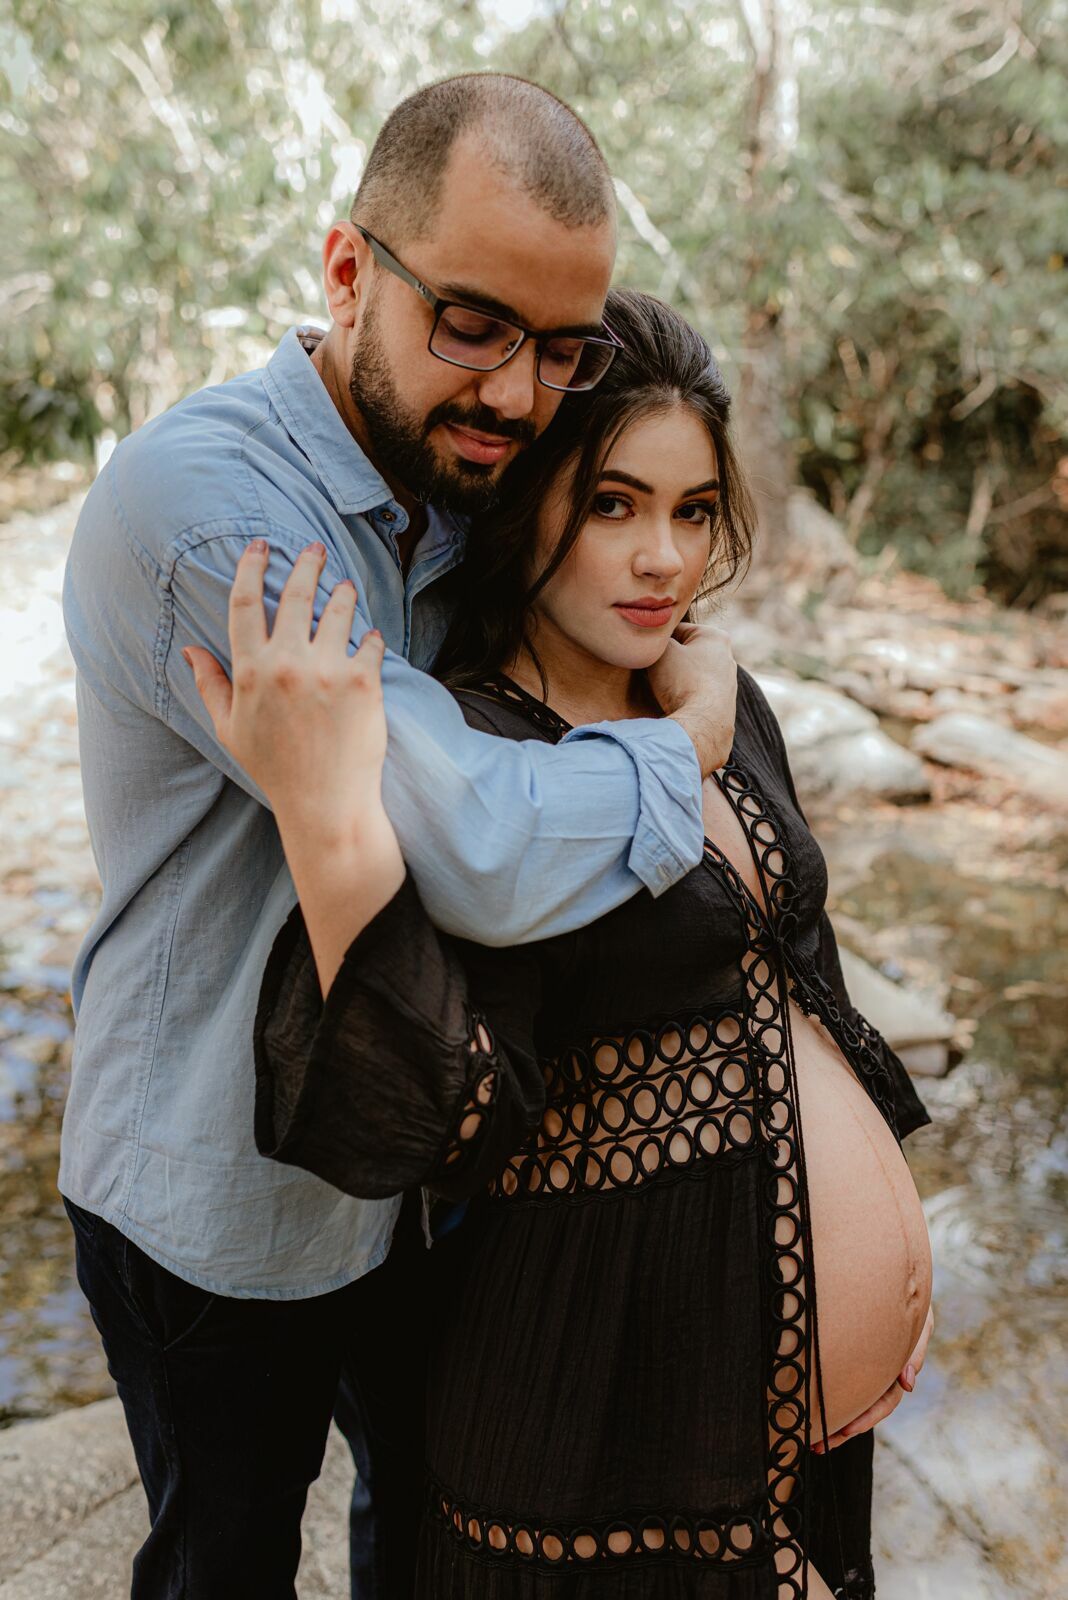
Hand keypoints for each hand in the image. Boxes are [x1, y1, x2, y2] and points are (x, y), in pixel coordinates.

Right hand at [183, 540, 387, 839]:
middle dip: (306, 563)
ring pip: (338, 610)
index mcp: (251, 671)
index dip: (252, 567)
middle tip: (315, 549)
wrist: (325, 803)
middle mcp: (287, 664)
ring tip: (345, 587)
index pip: (246, 603)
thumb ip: (210, 686)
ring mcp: (327, 671)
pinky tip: (370, 637)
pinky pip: (370, 642)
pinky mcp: (364, 683)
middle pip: (296, 594)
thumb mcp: (230, 729)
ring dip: (342, 593)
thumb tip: (191, 651)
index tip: (261, 546)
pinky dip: (371, 636)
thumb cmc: (275, 768)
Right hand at [647, 622, 736, 775]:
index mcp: (715, 637)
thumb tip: (653, 644)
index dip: (658, 642)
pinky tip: (675, 703)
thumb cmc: (682, 682)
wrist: (701, 725)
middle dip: (670, 660)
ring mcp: (728, 683)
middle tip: (653, 671)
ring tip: (662, 689)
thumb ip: (657, 641)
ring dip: (677, 679)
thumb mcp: (661, 652)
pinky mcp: (724, 705)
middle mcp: (727, 657)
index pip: (677, 630)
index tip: (648, 654)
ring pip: (692, 674)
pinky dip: (686, 695)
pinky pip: (698, 693)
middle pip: (687, 653)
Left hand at [812, 1304, 933, 1454]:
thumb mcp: (919, 1319)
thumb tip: (908, 1385)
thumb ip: (914, 1350)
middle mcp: (883, 1370)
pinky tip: (809, 1406)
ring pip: (851, 1397)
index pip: (886, 1400)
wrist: (886, 1267)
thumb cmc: (906, 1293)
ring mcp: (868, 1363)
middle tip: (819, 1444)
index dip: (867, 1416)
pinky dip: (829, 1394)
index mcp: (900, 1366)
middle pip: (865, 1406)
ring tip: (811, 1439)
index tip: (847, 1430)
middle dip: (845, 1428)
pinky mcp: (850, 1351)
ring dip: (834, 1420)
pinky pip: (840, 1378)